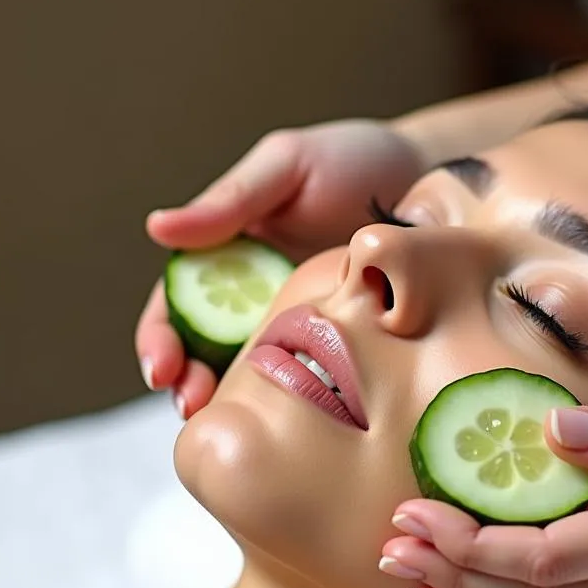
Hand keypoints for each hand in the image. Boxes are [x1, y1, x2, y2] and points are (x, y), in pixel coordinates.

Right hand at [136, 120, 424, 416]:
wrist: (431, 181)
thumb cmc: (352, 162)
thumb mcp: (287, 167)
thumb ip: (228, 202)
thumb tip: (156, 227)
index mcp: (225, 257)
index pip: (175, 309)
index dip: (160, 341)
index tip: (162, 368)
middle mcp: (251, 298)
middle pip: (201, 355)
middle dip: (185, 386)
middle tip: (191, 406)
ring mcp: (292, 327)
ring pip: (246, 379)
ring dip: (228, 405)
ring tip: (226, 423)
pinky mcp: (336, 347)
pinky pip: (304, 383)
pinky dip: (287, 407)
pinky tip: (288, 425)